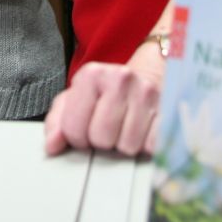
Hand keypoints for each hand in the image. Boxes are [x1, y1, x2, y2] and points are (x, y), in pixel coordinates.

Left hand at [43, 51, 166, 157]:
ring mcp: (146, 93)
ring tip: (124, 129)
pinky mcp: (169, 109)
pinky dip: (146, 146)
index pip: (74, 129)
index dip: (77, 138)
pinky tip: (142, 132)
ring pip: (127, 146)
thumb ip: (58, 122)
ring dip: (124, 145)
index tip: (85, 130)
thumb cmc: (106, 93)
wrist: (146, 76)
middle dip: (101, 141)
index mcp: (91, 75)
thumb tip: (52, 146)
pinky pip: (152, 146)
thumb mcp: (76, 99)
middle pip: (101, 138)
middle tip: (107, 130)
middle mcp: (120, 79)